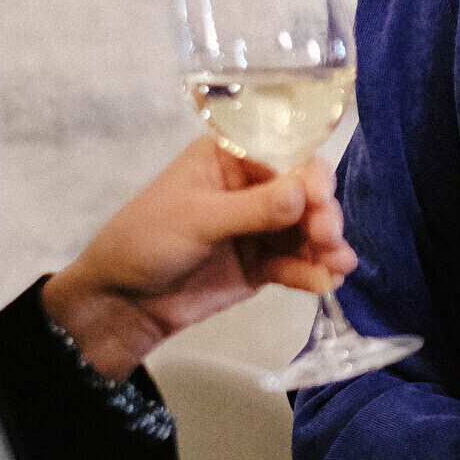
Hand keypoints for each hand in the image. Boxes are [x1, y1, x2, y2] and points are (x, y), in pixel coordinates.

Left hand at [43, 138, 355, 378]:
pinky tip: (327, 281)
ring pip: (306, 230)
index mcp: (231, 157)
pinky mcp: (262, 265)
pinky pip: (295, 263)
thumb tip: (305, 193)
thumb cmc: (146, 240)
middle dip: (322, 214)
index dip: (309, 177)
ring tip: (338, 266)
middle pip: (304, 193)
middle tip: (329, 239)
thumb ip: (253, 209)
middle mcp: (251, 187)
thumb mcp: (197, 219)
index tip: (321, 201)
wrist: (121, 303)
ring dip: (326, 246)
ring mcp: (258, 227)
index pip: (284, 156)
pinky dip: (313, 271)